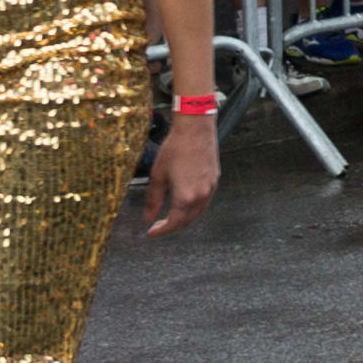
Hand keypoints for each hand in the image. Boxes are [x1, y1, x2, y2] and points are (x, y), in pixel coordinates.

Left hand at [143, 110, 218, 234]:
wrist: (195, 129)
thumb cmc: (175, 149)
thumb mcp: (158, 176)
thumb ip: (153, 200)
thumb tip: (147, 218)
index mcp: (185, 197)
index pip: (173, 223)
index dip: (161, 230)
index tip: (150, 233)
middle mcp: (201, 196)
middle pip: (187, 220)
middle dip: (172, 226)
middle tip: (157, 225)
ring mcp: (210, 188)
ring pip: (198, 212)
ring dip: (184, 218)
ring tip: (170, 215)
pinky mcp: (215, 180)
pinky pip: (204, 201)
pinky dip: (193, 207)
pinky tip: (184, 202)